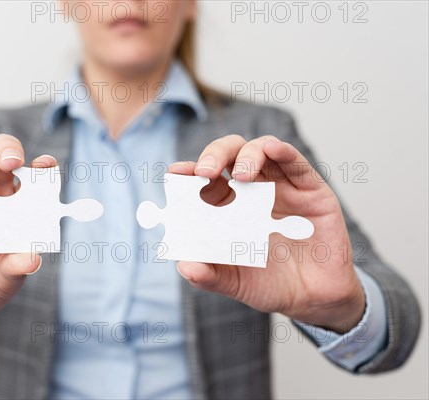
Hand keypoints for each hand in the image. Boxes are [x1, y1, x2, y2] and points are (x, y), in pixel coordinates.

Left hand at [169, 135, 364, 332]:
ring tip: (240, 175)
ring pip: (261, 150)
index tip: (175, 172)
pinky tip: (271, 148)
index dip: (188, 171)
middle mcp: (251, 190)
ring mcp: (281, 186)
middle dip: (214, 155)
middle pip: (229, 155)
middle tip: (204, 172)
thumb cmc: (270, 285)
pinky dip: (282, 151)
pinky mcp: (311, 190)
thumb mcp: (235, 282)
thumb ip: (210, 276)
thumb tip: (184, 266)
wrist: (314, 299)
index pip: (204, 179)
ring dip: (246, 154)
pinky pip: (296, 163)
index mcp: (227, 206)